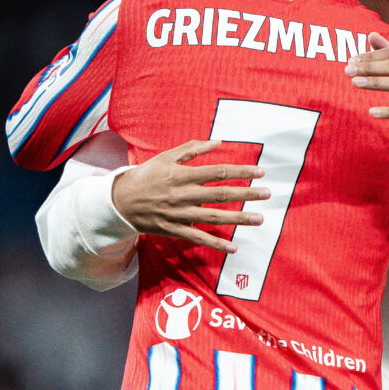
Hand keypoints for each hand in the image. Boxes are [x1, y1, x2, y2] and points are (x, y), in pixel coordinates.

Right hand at [112, 140, 269, 253]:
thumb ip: (192, 150)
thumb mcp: (166, 157)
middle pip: (221, 194)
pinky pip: (199, 238)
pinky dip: (216, 244)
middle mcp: (183, 194)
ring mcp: (180, 214)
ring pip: (214, 217)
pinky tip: (234, 248)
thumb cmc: (146, 176)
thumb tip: (218, 142)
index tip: (260, 173)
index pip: (217, 172)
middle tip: (267, 194)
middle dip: (246, 194)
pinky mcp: (175, 230)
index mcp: (182, 174)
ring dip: (238, 218)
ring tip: (259, 218)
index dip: (240, 172)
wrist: (121, 201)